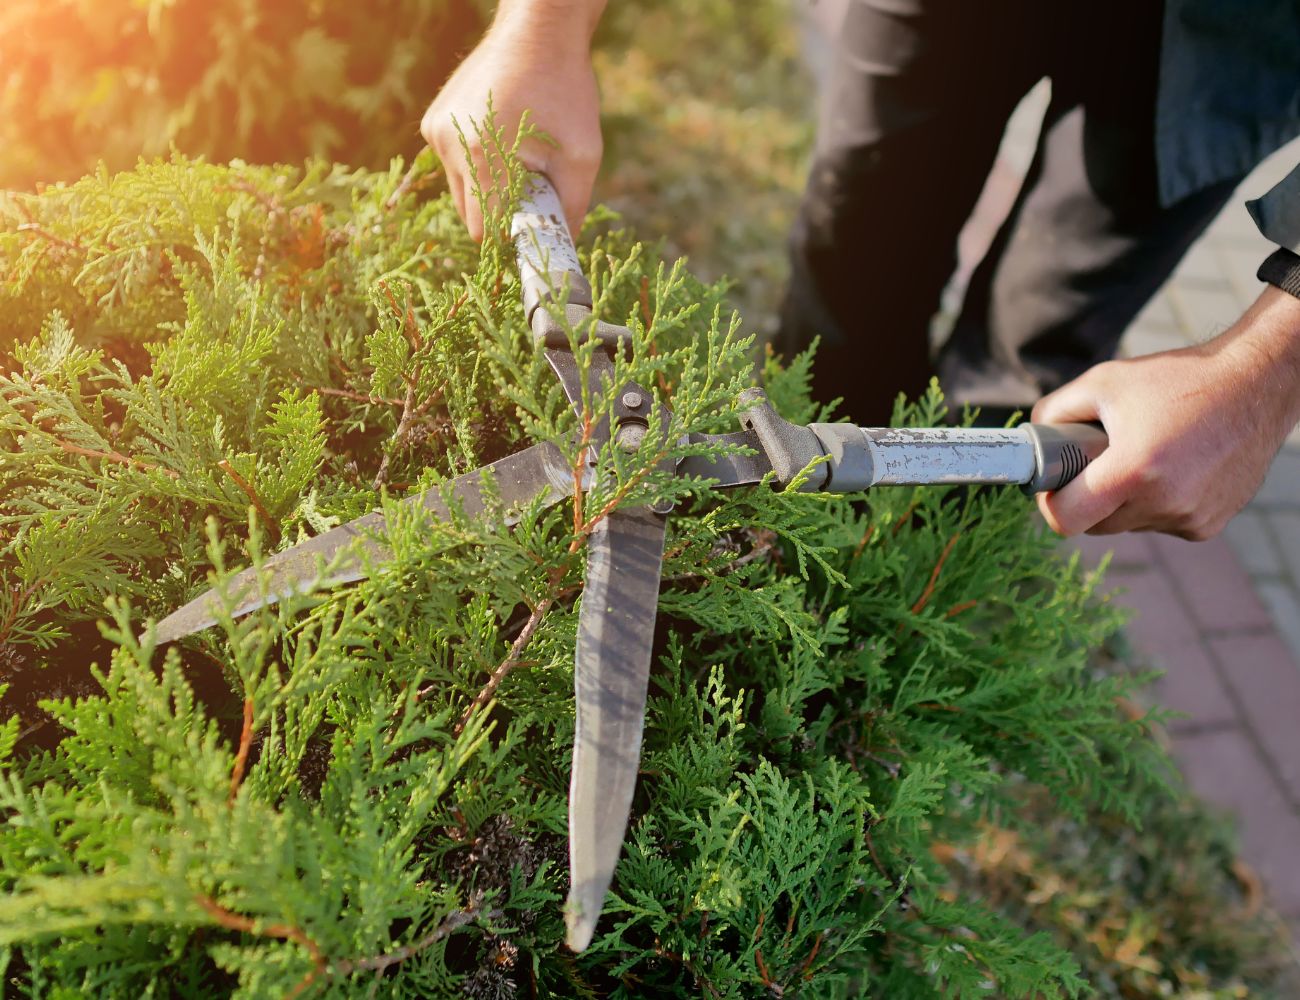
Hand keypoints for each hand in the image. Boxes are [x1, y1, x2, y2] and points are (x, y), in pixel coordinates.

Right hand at [420, 3, 604, 240]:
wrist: (538, 31)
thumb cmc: (565, 90)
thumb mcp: (582, 155)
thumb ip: (573, 209)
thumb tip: (563, 249)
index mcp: (482, 156)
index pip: (484, 229)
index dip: (510, 236)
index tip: (532, 227)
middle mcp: (449, 144)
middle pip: (470, 215)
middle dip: (501, 213)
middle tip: (532, 189)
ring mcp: (437, 131)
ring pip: (460, 191)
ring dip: (488, 189)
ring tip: (519, 158)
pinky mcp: (434, 121)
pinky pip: (454, 164)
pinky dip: (477, 165)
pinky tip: (501, 138)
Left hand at [1033, 286, 1299, 538]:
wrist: (1256, 385)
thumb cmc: (1176, 380)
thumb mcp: (1103, 382)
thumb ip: (1054, 412)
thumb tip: (1032, 441)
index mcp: (1132, 471)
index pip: (1065, 520)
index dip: (1050, 503)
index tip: (1052, 484)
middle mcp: (1163, 503)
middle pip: (1095, 524)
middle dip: (1087, 498)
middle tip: (1097, 461)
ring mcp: (1189, 519)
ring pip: (1128, 524)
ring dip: (1123, 501)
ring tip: (1144, 456)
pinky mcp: (1208, 525)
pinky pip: (1160, 523)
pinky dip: (1155, 504)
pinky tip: (1173, 468)